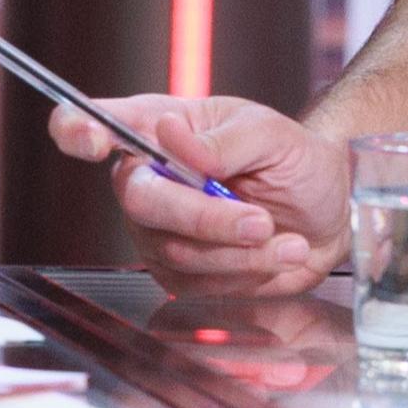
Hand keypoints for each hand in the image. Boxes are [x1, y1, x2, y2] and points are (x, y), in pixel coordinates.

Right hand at [48, 95, 350, 297]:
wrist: (329, 213)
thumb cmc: (295, 161)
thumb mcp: (272, 134)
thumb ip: (224, 139)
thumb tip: (175, 140)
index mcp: (160, 127)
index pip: (94, 123)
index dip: (79, 130)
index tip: (92, 138)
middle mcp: (149, 179)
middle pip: (140, 201)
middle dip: (204, 217)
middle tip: (259, 219)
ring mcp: (160, 230)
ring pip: (178, 251)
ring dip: (240, 249)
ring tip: (283, 235)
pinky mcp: (181, 273)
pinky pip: (200, 284)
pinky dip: (247, 271)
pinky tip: (277, 252)